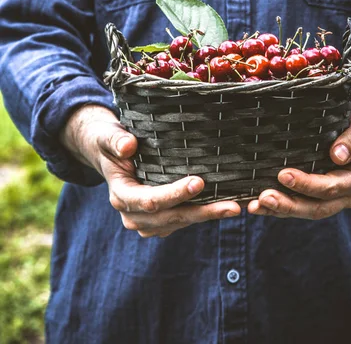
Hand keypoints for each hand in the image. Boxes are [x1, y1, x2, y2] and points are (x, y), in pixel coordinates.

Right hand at [61, 105, 240, 236]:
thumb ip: (115, 140)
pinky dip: (203, 214)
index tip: (199, 182)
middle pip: (170, 218)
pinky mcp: (160, 221)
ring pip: (180, 223)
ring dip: (207, 216)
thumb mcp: (108, 136)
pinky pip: (183, 220)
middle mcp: (133, 215)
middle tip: (232, 207)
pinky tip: (225, 207)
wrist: (109, 154)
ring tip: (235, 208)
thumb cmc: (111, 142)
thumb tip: (128, 146)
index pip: (149, 200)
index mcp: (121, 195)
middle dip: (202, 212)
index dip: (174, 194)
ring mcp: (147, 222)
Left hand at [247, 100, 350, 218]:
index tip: (284, 174)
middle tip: (264, 197)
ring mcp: (332, 198)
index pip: (332, 187)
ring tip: (255, 205)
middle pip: (317, 207)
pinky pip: (298, 205)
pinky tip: (256, 205)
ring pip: (305, 210)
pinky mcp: (316, 196)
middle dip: (289, 204)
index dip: (308, 184)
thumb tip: (338, 155)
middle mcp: (346, 193)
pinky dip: (277, 208)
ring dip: (280, 210)